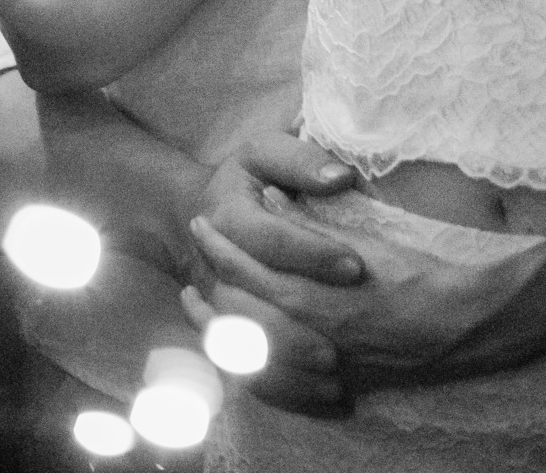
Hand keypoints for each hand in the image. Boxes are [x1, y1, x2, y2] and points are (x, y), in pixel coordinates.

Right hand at [174, 135, 359, 414]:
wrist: (189, 209)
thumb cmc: (238, 178)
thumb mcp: (264, 153)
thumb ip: (300, 161)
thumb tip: (338, 177)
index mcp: (231, 217)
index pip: (274, 240)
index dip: (315, 254)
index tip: (356, 267)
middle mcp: (217, 268)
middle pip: (257, 308)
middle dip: (299, 331)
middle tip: (341, 346)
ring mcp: (219, 304)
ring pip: (249, 346)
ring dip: (289, 363)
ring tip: (335, 374)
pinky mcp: (225, 328)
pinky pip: (247, 367)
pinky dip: (282, 384)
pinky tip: (325, 393)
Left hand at [185, 200, 545, 385]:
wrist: (455, 325)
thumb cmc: (411, 272)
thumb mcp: (357, 237)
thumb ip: (305, 223)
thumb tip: (266, 196)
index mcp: (309, 296)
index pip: (244, 270)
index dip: (219, 245)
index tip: (203, 224)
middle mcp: (303, 337)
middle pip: (234, 313)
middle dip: (208, 283)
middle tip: (194, 260)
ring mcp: (313, 367)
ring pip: (245, 353)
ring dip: (216, 326)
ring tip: (199, 305)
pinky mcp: (328, 383)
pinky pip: (272, 387)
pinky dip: (245, 369)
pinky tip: (234, 354)